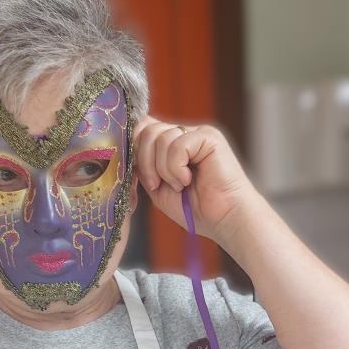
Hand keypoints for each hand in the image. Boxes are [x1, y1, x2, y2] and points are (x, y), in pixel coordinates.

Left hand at [132, 115, 257, 240]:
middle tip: (159, 185)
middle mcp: (184, 134)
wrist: (223, 219)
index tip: (144, 178)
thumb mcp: (157, 186)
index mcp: (171, 143)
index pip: (142, 129)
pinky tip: (188, 179)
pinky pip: (177, 145)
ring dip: (163, 169)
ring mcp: (196, 133)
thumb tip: (125, 145)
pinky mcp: (209, 137)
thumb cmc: (193, 208)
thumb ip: (142, 164)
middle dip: (145, 164)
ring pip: (160, 138)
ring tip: (180, 185)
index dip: (135, 150)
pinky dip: (176, 168)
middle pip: (147, 131)